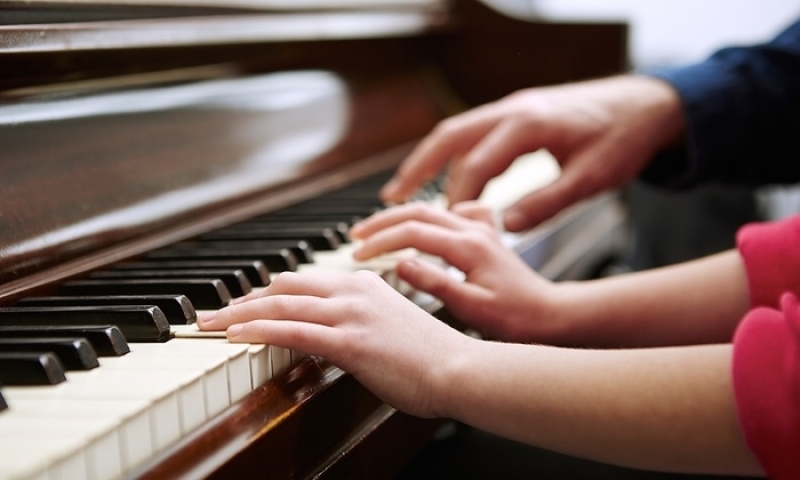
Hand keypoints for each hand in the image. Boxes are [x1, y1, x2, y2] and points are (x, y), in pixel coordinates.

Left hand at [197, 270, 471, 417]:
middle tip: (216, 311)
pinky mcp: (348, 340)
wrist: (459, 369)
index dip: (270, 292)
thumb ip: (364, 322)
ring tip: (209, 323)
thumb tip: (339, 335)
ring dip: (238, 314)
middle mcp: (354, 290)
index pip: (305, 281)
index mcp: (366, 284)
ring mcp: (351, 313)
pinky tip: (234, 335)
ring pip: (280, 306)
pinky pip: (291, 331)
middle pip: (284, 287)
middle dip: (244, 299)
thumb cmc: (433, 356)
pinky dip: (257, 331)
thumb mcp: (394, 327)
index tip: (248, 303)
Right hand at [349, 202, 561, 342]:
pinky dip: (431, 215)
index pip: (413, 233)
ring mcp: (481, 229)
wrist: (552, 316)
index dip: (381, 241)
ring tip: (376, 228)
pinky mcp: (485, 235)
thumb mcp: (473, 307)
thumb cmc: (518, 318)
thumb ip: (437, 283)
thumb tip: (402, 263)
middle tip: (357, 236)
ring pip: (432, 209)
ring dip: (401, 216)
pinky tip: (423, 225)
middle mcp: (474, 230)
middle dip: (383, 222)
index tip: (358, 254)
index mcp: (469, 246)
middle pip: (418, 212)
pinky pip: (452, 213)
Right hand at [380, 75, 682, 230]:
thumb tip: (508, 226)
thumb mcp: (592, 178)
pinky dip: (452, 156)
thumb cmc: (623, 138)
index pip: (477, 162)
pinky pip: (472, 133)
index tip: (444, 226)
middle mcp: (512, 110)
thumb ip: (548, 203)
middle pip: (449, 137)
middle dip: (417, 168)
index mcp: (529, 124)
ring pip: (455, 132)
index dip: (458, 197)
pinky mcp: (515, 114)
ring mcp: (511, 108)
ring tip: (402, 190)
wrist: (645, 104)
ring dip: (427, 160)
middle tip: (391, 199)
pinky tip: (448, 179)